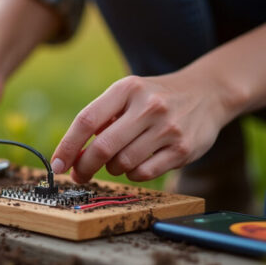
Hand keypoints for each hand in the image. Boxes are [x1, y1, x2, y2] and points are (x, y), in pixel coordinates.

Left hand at [50, 73, 232, 181]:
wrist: (208, 93)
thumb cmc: (155, 98)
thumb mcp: (128, 95)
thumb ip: (102, 119)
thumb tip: (72, 156)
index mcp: (127, 89)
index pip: (86, 120)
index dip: (67, 146)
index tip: (57, 165)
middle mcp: (148, 106)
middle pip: (103, 147)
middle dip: (85, 166)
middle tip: (80, 175)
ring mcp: (168, 128)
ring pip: (123, 163)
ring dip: (113, 168)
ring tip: (117, 161)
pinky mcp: (183, 149)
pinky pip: (144, 173)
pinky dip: (133, 174)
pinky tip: (137, 164)